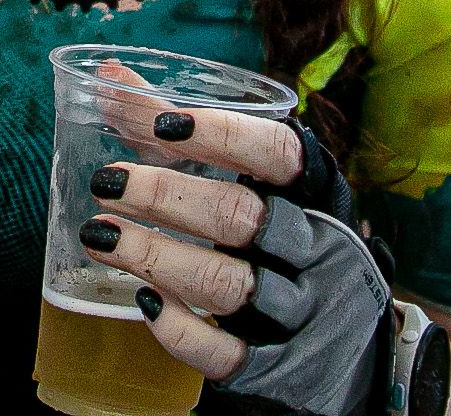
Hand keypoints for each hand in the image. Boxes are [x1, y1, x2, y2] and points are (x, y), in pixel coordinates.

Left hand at [78, 104, 401, 415]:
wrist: (351, 354)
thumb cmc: (289, 244)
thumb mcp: (261, 187)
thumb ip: (184, 134)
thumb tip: (108, 81)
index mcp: (316, 193)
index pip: (279, 152)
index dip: (223, 133)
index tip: (163, 124)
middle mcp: (317, 249)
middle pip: (241, 216)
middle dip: (166, 195)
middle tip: (107, 182)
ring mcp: (303, 313)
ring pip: (228, 283)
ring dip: (156, 256)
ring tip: (98, 235)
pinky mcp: (283, 368)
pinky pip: (227, 352)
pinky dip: (181, 329)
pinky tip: (144, 301)